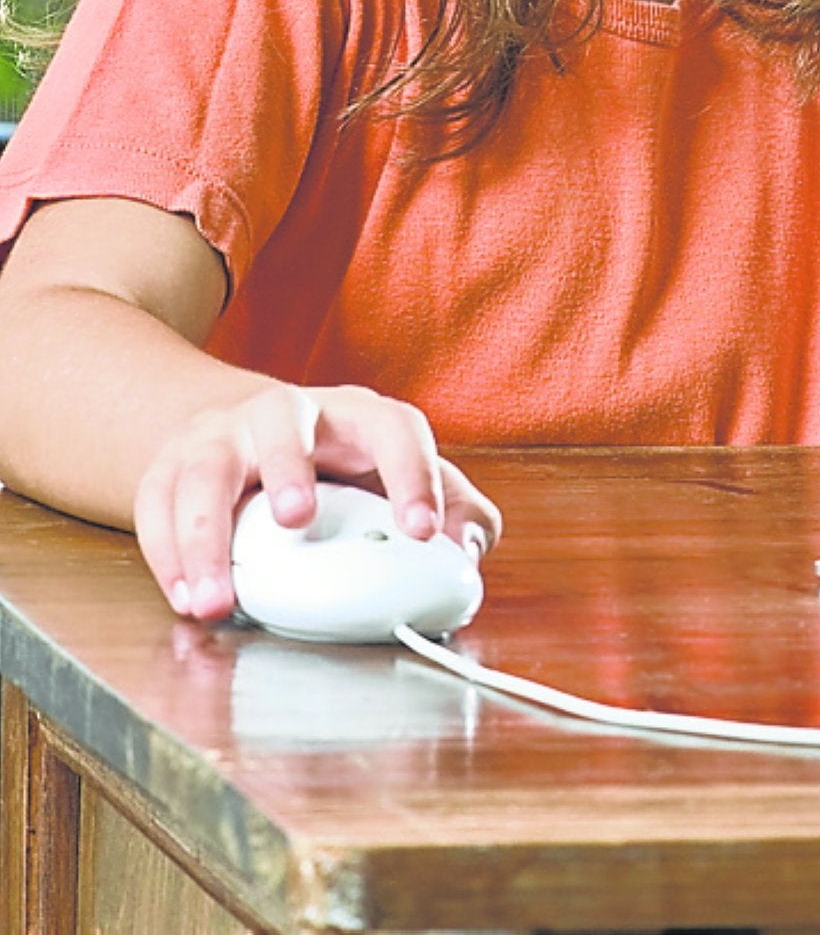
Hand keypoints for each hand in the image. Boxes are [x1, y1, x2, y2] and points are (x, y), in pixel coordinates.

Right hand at [132, 381, 502, 620]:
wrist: (248, 435)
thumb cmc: (340, 464)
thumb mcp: (397, 475)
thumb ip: (451, 507)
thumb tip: (469, 546)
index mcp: (358, 415)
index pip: (394, 429)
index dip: (412, 476)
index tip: (422, 532)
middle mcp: (288, 413)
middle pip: (285, 420)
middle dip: (289, 466)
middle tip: (297, 517)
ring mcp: (223, 435)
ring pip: (206, 468)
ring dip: (205, 535)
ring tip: (215, 600)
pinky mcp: (170, 465)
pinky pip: (156, 505)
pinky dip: (165, 555)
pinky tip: (185, 598)